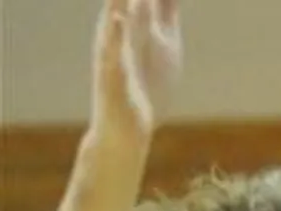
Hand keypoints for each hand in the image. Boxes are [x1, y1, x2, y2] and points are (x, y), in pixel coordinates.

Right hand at [90, 0, 181, 142]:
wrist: (127, 129)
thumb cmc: (146, 84)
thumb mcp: (165, 41)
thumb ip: (166, 11)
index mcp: (139, 23)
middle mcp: (124, 31)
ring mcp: (117, 51)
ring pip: (120, 16)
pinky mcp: (114, 75)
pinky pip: (114, 52)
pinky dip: (117, 34)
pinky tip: (119, 17)